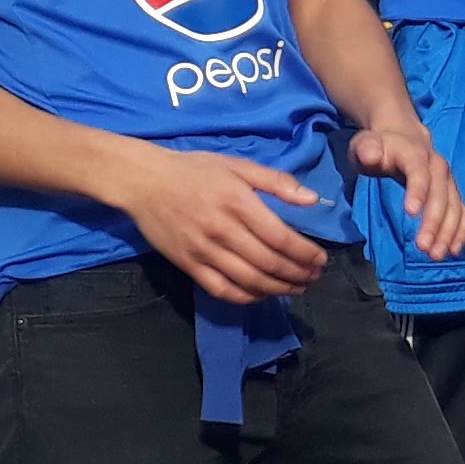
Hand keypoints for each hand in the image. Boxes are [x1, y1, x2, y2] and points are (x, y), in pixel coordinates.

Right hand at [113, 143, 332, 301]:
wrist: (144, 181)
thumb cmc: (195, 170)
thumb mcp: (238, 166)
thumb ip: (277, 182)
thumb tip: (312, 199)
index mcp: (238, 203)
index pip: (281, 238)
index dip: (305, 253)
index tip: (321, 259)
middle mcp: (222, 231)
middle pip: (268, 263)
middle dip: (297, 274)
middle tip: (314, 276)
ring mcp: (204, 251)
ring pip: (249, 281)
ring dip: (278, 289)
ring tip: (296, 288)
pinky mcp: (188, 265)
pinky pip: (222, 290)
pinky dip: (246, 297)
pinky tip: (262, 295)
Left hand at [346, 122, 464, 260]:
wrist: (404, 138)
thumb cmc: (380, 147)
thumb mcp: (366, 144)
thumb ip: (366, 149)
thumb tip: (371, 156)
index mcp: (415, 153)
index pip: (419, 171)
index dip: (418, 190)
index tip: (411, 213)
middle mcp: (438, 166)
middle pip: (440, 194)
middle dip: (434, 221)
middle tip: (423, 247)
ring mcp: (448, 181)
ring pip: (455, 206)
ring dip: (449, 232)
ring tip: (436, 255)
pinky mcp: (453, 193)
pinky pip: (462, 212)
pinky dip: (460, 231)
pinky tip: (453, 250)